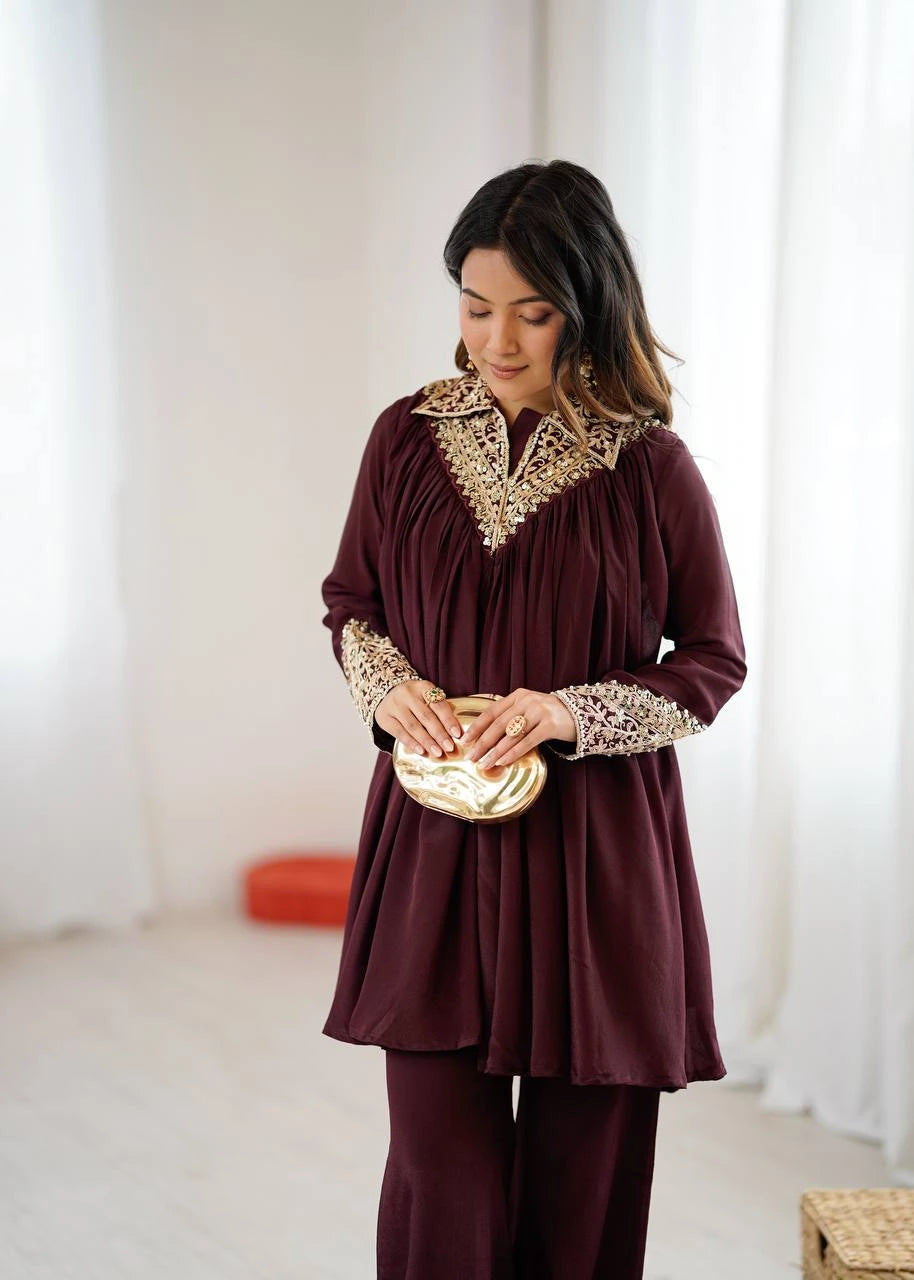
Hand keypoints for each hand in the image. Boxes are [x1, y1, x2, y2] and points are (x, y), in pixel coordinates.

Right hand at [376, 680, 464, 757]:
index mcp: (422, 687)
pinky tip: (421, 751)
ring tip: (438, 753)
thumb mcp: (425, 696)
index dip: (448, 720)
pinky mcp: (384, 717)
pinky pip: (400, 733)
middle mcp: (407, 694)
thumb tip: (454, 734)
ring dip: (427, 741)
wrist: (385, 692)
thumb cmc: (413, 698)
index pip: (438, 704)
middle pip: (426, 717)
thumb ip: (437, 710)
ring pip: (413, 726)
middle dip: (439, 734)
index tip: (457, 734)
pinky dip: (412, 743)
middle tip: (449, 747)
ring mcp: (394, 706)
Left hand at [460, 688, 576, 767]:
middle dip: (482, 743)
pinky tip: (503, 761)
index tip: (465, 740)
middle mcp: (527, 701)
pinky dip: (513, 753)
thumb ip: (510, 717)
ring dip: (495, 752)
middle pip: (498, 725)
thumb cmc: (548, 715)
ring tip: (485, 764)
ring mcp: (539, 712)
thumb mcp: (528, 709)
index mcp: (518, 696)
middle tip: (471, 757)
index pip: (491, 712)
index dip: (476, 727)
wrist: (579, 714)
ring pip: (511, 735)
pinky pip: (527, 742)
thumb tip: (485, 738)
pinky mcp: (549, 725)